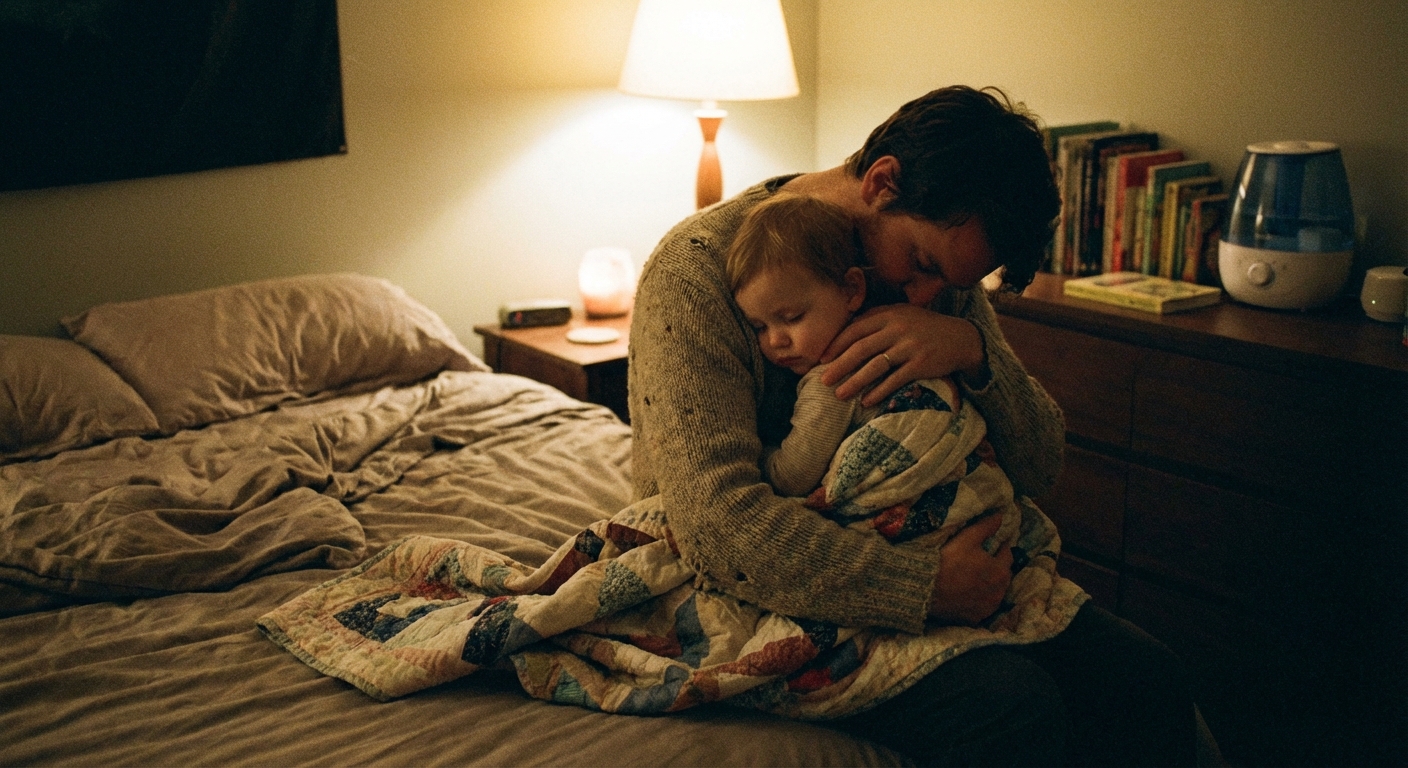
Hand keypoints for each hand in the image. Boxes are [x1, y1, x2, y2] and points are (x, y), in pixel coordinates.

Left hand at [818, 303, 984, 406]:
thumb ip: (876, 318)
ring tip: (839, 395)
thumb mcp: (901, 315)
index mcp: (889, 314)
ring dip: (855, 382)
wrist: (961, 338)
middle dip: (839, 366)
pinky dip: (879, 392)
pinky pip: (895, 380)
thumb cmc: (924, 327)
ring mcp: (910, 346)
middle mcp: (897, 329)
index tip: (822, 359)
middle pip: (861, 349)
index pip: (855, 329)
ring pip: (875, 366)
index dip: (836, 345)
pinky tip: (866, 401)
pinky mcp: (921, 364)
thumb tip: (845, 328)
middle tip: (823, 380)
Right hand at [927, 515, 1012, 624]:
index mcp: (1001, 570)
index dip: (1001, 547)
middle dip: (998, 567)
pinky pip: (982, 607)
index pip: (1007, 554)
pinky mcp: (976, 618)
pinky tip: (970, 595)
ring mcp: (988, 607)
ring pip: (995, 593)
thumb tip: (1001, 516)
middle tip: (985, 560)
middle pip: (1003, 575)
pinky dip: (980, 600)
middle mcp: (999, 591)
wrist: (926, 589)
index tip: (995, 543)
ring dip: (991, 584)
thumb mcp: (967, 538)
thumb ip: (986, 527)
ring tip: (977, 578)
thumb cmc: (949, 561)